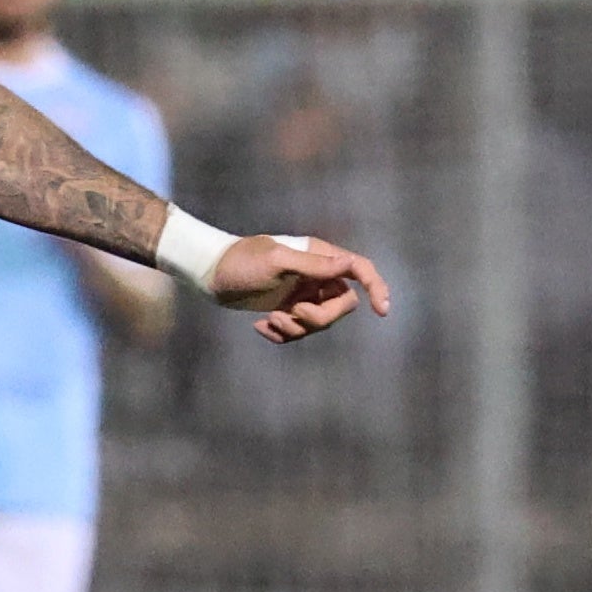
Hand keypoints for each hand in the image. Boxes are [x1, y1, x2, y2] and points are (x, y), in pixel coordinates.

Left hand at [206, 233, 394, 343]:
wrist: (209, 274)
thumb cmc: (241, 262)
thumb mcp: (277, 261)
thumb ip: (314, 265)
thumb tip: (348, 264)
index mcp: (318, 257)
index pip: (358, 269)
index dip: (376, 287)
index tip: (382, 310)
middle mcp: (316, 276)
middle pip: (342, 305)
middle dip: (320, 317)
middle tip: (292, 314)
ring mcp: (302, 294)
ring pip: (320, 322)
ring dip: (296, 328)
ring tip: (269, 320)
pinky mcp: (286, 309)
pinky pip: (297, 331)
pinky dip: (281, 335)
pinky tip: (259, 327)